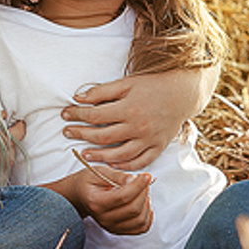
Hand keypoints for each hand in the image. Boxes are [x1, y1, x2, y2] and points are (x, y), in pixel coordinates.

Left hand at [61, 67, 211, 169]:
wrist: (183, 93)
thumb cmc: (153, 85)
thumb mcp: (127, 82)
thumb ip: (102, 91)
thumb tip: (78, 98)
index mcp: (128, 108)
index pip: (94, 115)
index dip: (77, 115)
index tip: (65, 114)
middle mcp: (138, 126)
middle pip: (102, 136)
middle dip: (81, 134)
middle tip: (67, 133)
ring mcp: (148, 139)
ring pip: (119, 154)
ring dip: (99, 155)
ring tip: (85, 154)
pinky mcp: (158, 146)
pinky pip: (140, 162)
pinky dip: (125, 165)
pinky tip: (112, 163)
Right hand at [69, 164, 153, 235]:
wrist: (79, 196)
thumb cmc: (89, 182)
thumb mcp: (99, 172)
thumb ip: (118, 176)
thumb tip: (134, 179)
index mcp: (96, 202)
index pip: (123, 197)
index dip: (139, 185)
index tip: (146, 175)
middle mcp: (104, 218)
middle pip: (134, 209)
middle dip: (144, 192)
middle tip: (144, 180)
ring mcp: (112, 227)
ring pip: (140, 220)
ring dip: (147, 204)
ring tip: (143, 191)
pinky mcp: (119, 230)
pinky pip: (141, 228)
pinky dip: (148, 216)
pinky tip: (144, 204)